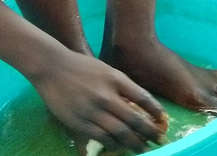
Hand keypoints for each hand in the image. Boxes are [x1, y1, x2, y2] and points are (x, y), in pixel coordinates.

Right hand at [33, 50, 167, 153]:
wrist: (53, 68)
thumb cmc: (83, 67)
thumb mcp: (107, 71)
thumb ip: (122, 87)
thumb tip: (138, 106)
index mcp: (116, 80)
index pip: (143, 98)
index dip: (155, 111)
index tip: (163, 119)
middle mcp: (106, 96)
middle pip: (134, 119)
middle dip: (149, 132)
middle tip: (159, 140)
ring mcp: (92, 111)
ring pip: (119, 133)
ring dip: (133, 143)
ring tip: (142, 148)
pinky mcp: (78, 123)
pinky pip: (101, 138)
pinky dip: (113, 144)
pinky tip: (120, 147)